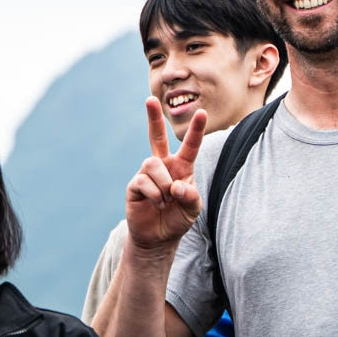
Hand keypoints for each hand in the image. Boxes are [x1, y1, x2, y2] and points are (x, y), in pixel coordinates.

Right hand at [125, 97, 207, 249]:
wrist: (158, 237)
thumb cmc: (178, 219)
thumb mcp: (192, 210)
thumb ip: (190, 197)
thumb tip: (177, 187)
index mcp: (182, 167)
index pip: (190, 146)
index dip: (196, 130)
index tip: (203, 113)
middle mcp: (163, 165)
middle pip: (156, 136)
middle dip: (153, 118)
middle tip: (150, 99)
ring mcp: (147, 174)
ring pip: (152, 164)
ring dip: (163, 184)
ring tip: (166, 201)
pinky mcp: (134, 185)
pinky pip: (143, 181)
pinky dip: (154, 194)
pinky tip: (157, 203)